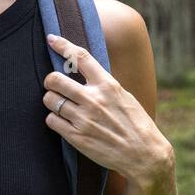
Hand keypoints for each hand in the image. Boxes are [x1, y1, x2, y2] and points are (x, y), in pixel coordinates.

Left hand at [41, 33, 169, 187]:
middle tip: (54, 85)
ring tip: (60, 105)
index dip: (63, 45)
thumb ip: (104, 84)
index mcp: (108, 85)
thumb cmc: (136, 124)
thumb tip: (84, 70)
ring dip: (51, 101)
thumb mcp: (124, 96)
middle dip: (50, 81)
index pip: (80, 57)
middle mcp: (94, 99)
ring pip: (49, 100)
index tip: (52, 39)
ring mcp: (84, 118)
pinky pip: (51, 120)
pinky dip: (53, 119)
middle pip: (55, 79)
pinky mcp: (76, 136)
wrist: (144, 155)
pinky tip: (63, 121)